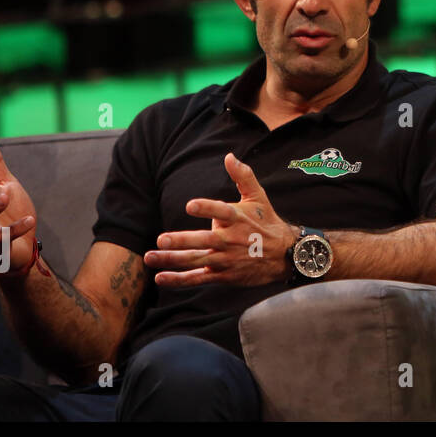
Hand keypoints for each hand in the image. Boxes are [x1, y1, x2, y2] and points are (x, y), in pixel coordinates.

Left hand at [145, 153, 294, 287]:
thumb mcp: (258, 197)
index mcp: (238, 218)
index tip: (190, 205)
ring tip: (151, 257)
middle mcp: (231, 240)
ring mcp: (226, 259)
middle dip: (182, 241)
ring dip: (173, 259)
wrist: (284, 255)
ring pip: (197, 260)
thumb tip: (229, 156)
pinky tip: (160, 277)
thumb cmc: (267, 222)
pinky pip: (198, 278)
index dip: (207, 208)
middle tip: (162, 239)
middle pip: (205, 241)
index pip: (222, 212)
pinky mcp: (222, 275)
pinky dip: (180, 280)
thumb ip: (243, 176)